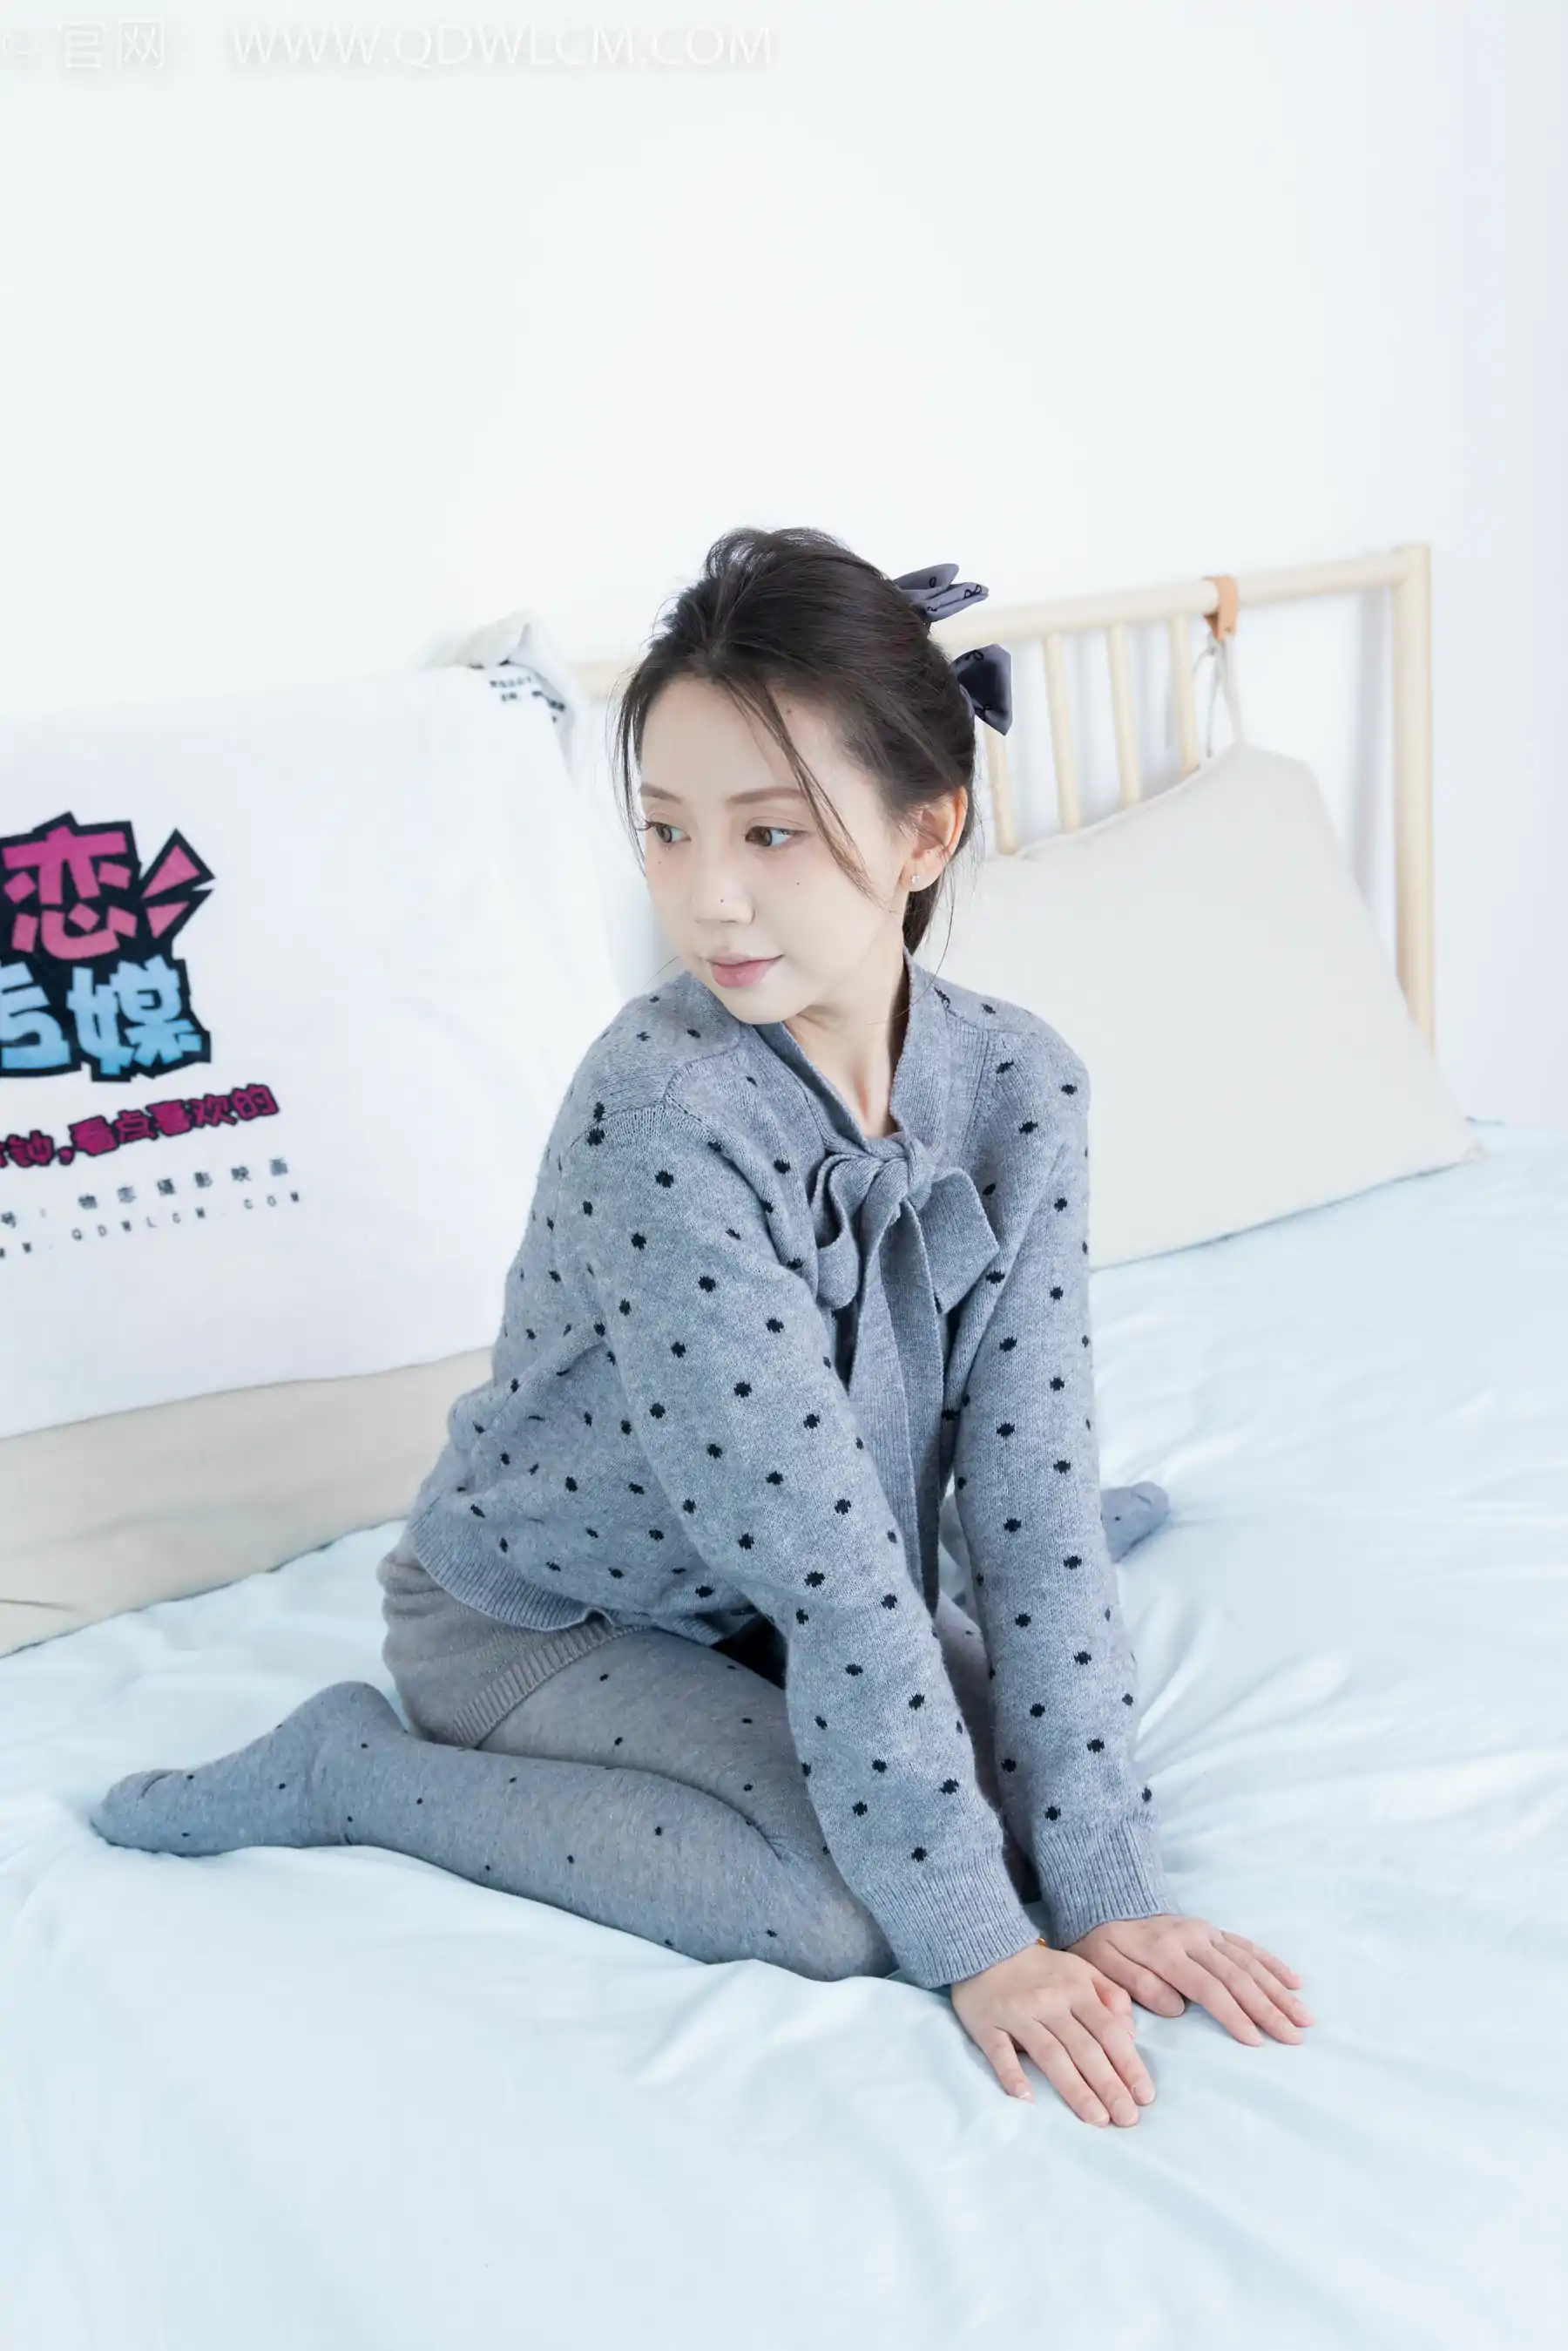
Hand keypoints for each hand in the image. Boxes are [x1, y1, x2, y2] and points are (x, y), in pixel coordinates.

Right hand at [948, 1939, 1156, 2124]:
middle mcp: (1050, 2002)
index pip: (1108, 2030)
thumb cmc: (1040, 1968)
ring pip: (1049, 2054)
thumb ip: (1111, 1996)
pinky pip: (1000, 2052)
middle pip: (1083, 2048)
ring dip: (1074, 2088)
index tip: (1145, 2096)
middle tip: (1127, 2118)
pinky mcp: (987, 2024)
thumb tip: (1131, 2035)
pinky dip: (1012, 2074)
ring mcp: (1017, 2014)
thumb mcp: (1081, 1969)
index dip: (1128, 2063)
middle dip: (1108, 2085)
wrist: (985, 1946)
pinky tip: (1025, 2098)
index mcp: (1076, 1988)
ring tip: (1096, 2118)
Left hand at [1065, 1914, 1315, 2045]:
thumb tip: (1177, 2008)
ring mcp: (1206, 1932)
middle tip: (1294, 2037)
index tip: (1256, 2039)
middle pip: (1237, 1977)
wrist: (1107, 1902)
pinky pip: (1247, 1947)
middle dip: (1269, 2009)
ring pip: (1249, 1963)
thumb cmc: (1103, 1943)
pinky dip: (1273, 1965)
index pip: (1206, 1987)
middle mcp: (1193, 1938)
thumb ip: (1137, 1985)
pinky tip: (1295, 1981)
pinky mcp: (1213, 1931)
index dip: (1232, 2014)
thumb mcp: (1104, 1965)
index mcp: (1166, 1951)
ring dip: (1279, 1991)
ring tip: (1304, 2017)